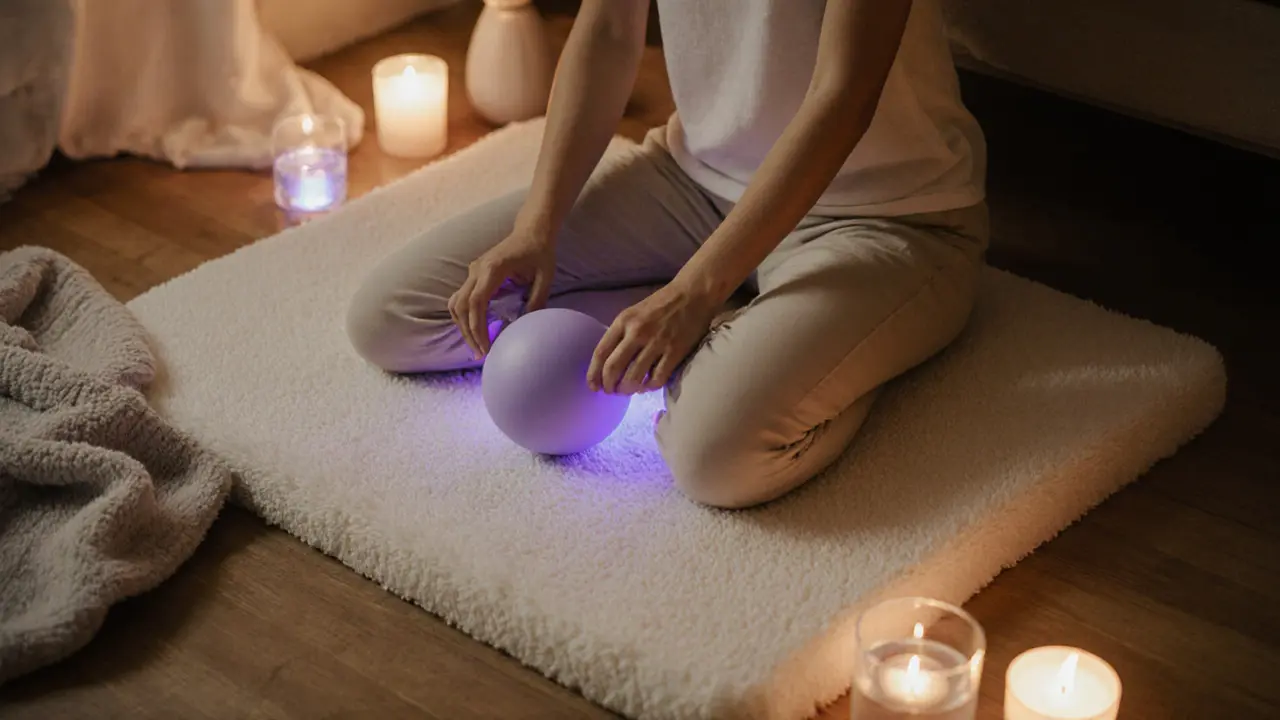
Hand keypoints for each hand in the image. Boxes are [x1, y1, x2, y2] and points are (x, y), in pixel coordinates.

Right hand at [448, 226, 555, 357]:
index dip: (477, 327)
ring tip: (477, 346)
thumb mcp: (546, 276)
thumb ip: (537, 300)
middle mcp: (477, 269)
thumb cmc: (540, 251)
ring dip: (463, 326)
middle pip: (461, 306)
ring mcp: (473, 271)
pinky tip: (475, 331)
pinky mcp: (474, 275)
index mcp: (493, 269)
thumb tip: (528, 326)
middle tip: (481, 354)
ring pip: (456, 303)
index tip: (486, 346)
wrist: (532, 229)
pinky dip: (464, 317)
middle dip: (469, 333)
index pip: (476, 303)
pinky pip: (461, 298)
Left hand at [587, 279, 719, 394]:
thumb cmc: (661, 303)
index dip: (593, 373)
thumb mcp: (633, 312)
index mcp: (623, 321)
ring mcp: (656, 343)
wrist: (692, 294)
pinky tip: (647, 386)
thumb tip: (609, 362)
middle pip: (613, 368)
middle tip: (611, 391)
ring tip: (627, 391)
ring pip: (633, 377)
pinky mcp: (674, 352)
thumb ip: (621, 333)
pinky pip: (657, 378)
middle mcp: (637, 333)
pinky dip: (649, 387)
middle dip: (609, 385)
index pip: (600, 352)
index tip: (593, 386)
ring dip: (627, 389)